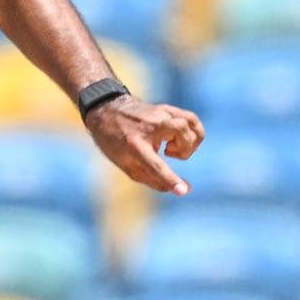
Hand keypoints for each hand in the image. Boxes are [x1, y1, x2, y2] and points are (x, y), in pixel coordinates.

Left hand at [84, 96, 204, 195]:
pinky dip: (192, 132)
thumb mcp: (125, 164)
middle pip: (181, 133)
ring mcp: (159, 113)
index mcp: (133, 145)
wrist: (107, 111)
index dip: (170, 179)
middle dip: (185, 150)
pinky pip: (191, 119)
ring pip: (190, 124)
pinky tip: (179, 138)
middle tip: (169, 154)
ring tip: (172, 146)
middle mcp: (148, 127)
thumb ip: (151, 178)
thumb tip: (177, 189)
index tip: (184, 191)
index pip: (155, 165)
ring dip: (189, 141)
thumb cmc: (115, 142)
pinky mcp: (166, 108)